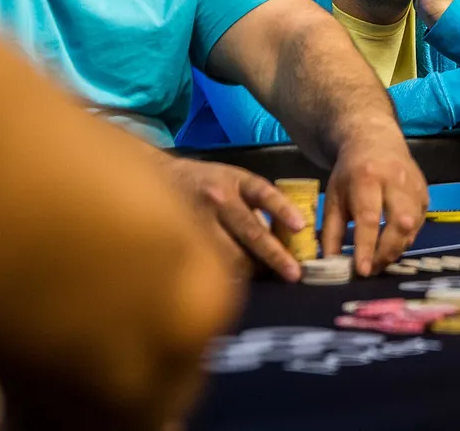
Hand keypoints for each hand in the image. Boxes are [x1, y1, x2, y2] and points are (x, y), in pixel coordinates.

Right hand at [162, 157, 306, 281]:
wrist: (159, 177)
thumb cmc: (208, 183)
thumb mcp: (235, 182)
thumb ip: (256, 205)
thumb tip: (285, 239)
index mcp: (237, 181)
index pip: (264, 194)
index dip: (283, 209)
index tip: (300, 226)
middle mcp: (218, 198)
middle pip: (250, 230)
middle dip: (275, 255)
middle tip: (294, 274)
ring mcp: (199, 219)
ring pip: (229, 252)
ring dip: (251, 268)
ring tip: (266, 277)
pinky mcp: (183, 237)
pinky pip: (208, 261)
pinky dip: (225, 273)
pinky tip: (236, 282)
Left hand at [319, 137, 427, 276]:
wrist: (376, 142)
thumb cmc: (350, 174)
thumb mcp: (333, 198)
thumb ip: (331, 233)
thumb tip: (331, 265)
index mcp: (366, 178)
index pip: (369, 218)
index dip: (367, 247)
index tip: (362, 271)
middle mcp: (395, 180)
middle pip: (399, 223)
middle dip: (387, 252)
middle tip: (372, 269)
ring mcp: (414, 186)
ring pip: (413, 226)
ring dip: (398, 248)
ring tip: (380, 260)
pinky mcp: (425, 193)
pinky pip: (420, 223)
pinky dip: (407, 238)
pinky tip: (392, 244)